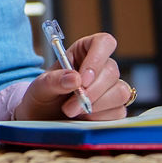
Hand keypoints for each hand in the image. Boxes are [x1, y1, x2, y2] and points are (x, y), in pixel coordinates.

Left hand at [13, 32, 133, 120]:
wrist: (44, 120)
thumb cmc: (43, 97)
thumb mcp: (40, 87)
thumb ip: (54, 80)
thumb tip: (75, 79)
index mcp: (84, 51)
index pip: (104, 42)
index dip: (97, 58)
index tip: (83, 79)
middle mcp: (101, 67)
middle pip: (111, 71)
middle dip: (91, 92)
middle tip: (69, 107)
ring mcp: (111, 88)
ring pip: (120, 92)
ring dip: (96, 105)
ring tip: (73, 112)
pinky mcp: (116, 108)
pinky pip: (119, 111)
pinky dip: (100, 118)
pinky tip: (83, 118)